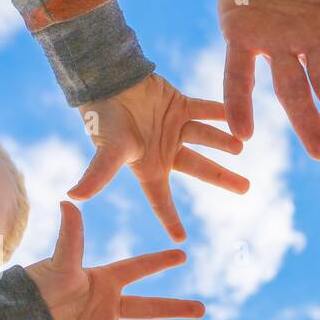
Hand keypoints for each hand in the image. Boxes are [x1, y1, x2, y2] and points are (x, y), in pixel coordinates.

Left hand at [26, 201, 203, 319]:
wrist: (14, 318)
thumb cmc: (36, 286)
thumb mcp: (60, 262)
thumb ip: (71, 236)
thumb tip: (70, 201)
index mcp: (103, 281)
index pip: (139, 269)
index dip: (160, 261)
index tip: (183, 253)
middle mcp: (106, 305)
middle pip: (149, 307)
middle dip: (175, 309)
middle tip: (202, 309)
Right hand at [68, 74, 248, 242]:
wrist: (105, 79)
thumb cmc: (104, 118)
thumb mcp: (107, 150)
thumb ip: (98, 174)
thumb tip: (73, 198)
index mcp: (149, 167)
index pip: (162, 201)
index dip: (170, 220)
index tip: (182, 240)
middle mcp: (165, 150)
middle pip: (200, 168)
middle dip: (222, 178)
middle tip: (246, 188)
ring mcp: (174, 128)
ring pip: (206, 138)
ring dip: (223, 142)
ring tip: (240, 147)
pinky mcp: (179, 105)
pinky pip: (205, 110)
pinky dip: (221, 112)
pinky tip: (238, 118)